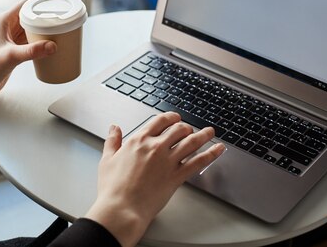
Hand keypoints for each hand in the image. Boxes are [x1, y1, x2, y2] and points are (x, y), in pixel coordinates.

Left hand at [0, 0, 56, 109]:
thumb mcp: (10, 57)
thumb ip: (31, 51)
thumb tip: (52, 46)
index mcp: (4, 21)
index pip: (26, 4)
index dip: (41, 2)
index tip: (57, 4)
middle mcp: (8, 27)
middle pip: (32, 15)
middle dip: (47, 17)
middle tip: (63, 20)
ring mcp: (12, 39)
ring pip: (33, 29)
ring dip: (45, 30)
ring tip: (61, 32)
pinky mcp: (15, 50)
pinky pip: (32, 42)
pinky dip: (42, 42)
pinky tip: (52, 46)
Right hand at [85, 113, 225, 246]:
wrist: (122, 208)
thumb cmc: (113, 187)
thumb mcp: (107, 159)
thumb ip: (113, 141)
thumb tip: (114, 128)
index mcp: (139, 140)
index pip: (160, 121)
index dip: (171, 117)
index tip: (175, 119)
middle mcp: (156, 147)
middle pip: (179, 129)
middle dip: (186, 127)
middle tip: (190, 129)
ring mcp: (168, 161)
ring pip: (192, 142)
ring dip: (204, 135)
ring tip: (210, 132)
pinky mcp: (177, 176)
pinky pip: (199, 161)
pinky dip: (212, 154)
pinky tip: (218, 149)